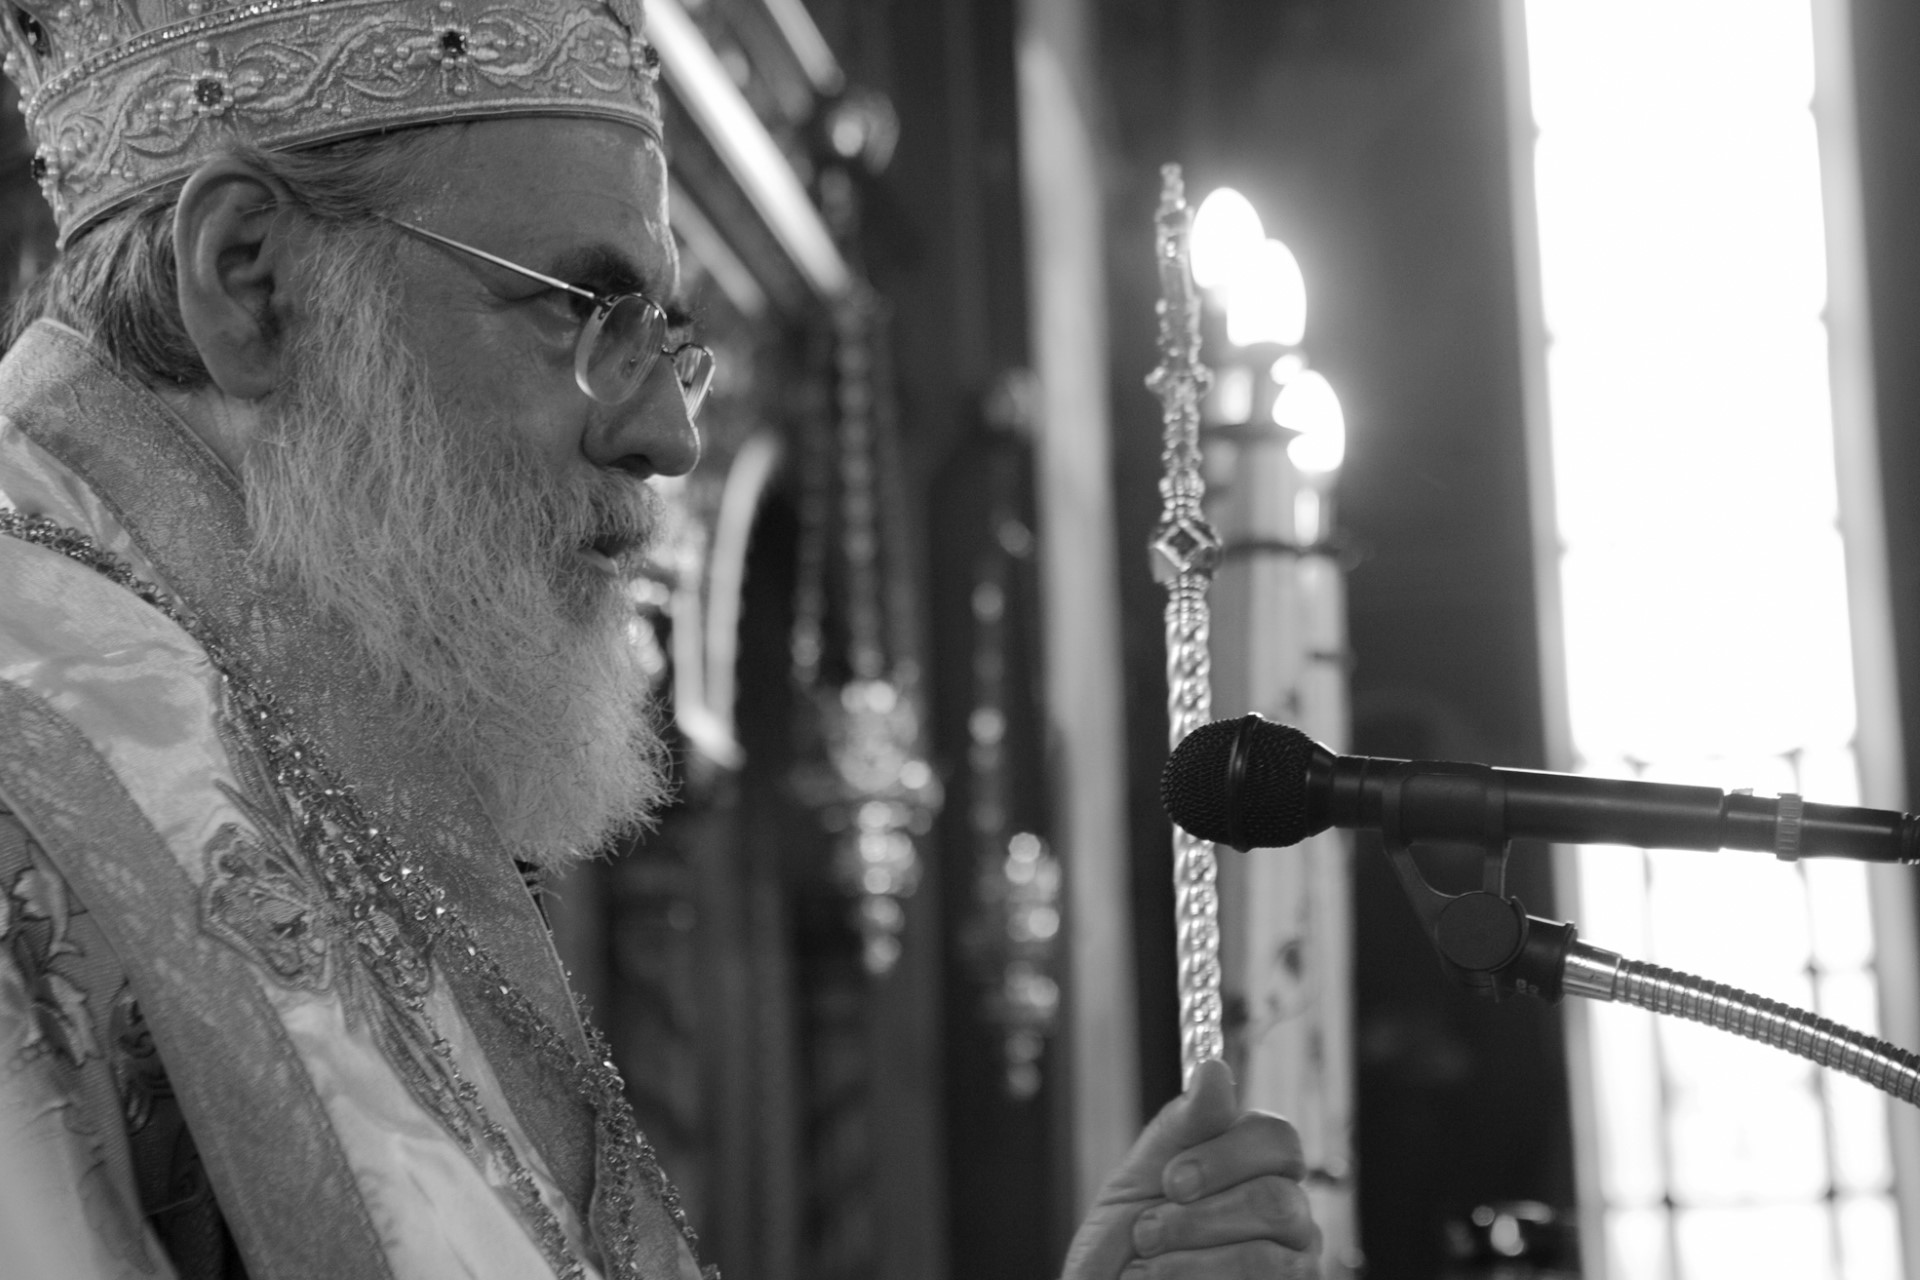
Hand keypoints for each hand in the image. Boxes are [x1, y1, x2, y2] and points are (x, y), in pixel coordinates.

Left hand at [1060, 1058, 1319, 1279]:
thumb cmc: (1126, 1242)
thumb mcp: (1140, 1178)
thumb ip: (1182, 1127)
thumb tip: (1215, 1069)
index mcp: (1256, 1167)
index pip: (1278, 1138)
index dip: (1225, 1156)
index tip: (1171, 1180)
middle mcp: (1289, 1214)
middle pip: (1277, 1198)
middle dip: (1198, 1217)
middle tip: (1148, 1230)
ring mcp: (1294, 1263)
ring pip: (1267, 1253)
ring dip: (1190, 1257)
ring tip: (1149, 1264)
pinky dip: (1198, 1279)